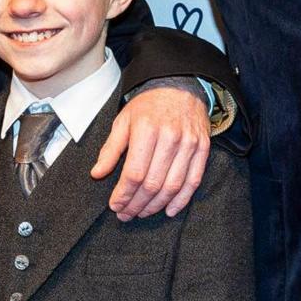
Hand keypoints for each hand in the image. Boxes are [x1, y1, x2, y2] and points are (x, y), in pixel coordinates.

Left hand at [93, 84, 209, 220]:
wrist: (180, 85)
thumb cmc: (148, 106)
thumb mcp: (123, 121)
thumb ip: (110, 149)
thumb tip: (97, 174)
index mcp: (146, 130)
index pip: (134, 173)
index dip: (123, 194)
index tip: (115, 205)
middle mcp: (170, 138)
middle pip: (152, 183)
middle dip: (137, 204)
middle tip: (126, 214)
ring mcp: (189, 145)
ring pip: (172, 186)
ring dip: (156, 205)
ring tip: (142, 213)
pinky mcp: (202, 149)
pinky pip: (193, 181)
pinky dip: (181, 200)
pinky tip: (169, 210)